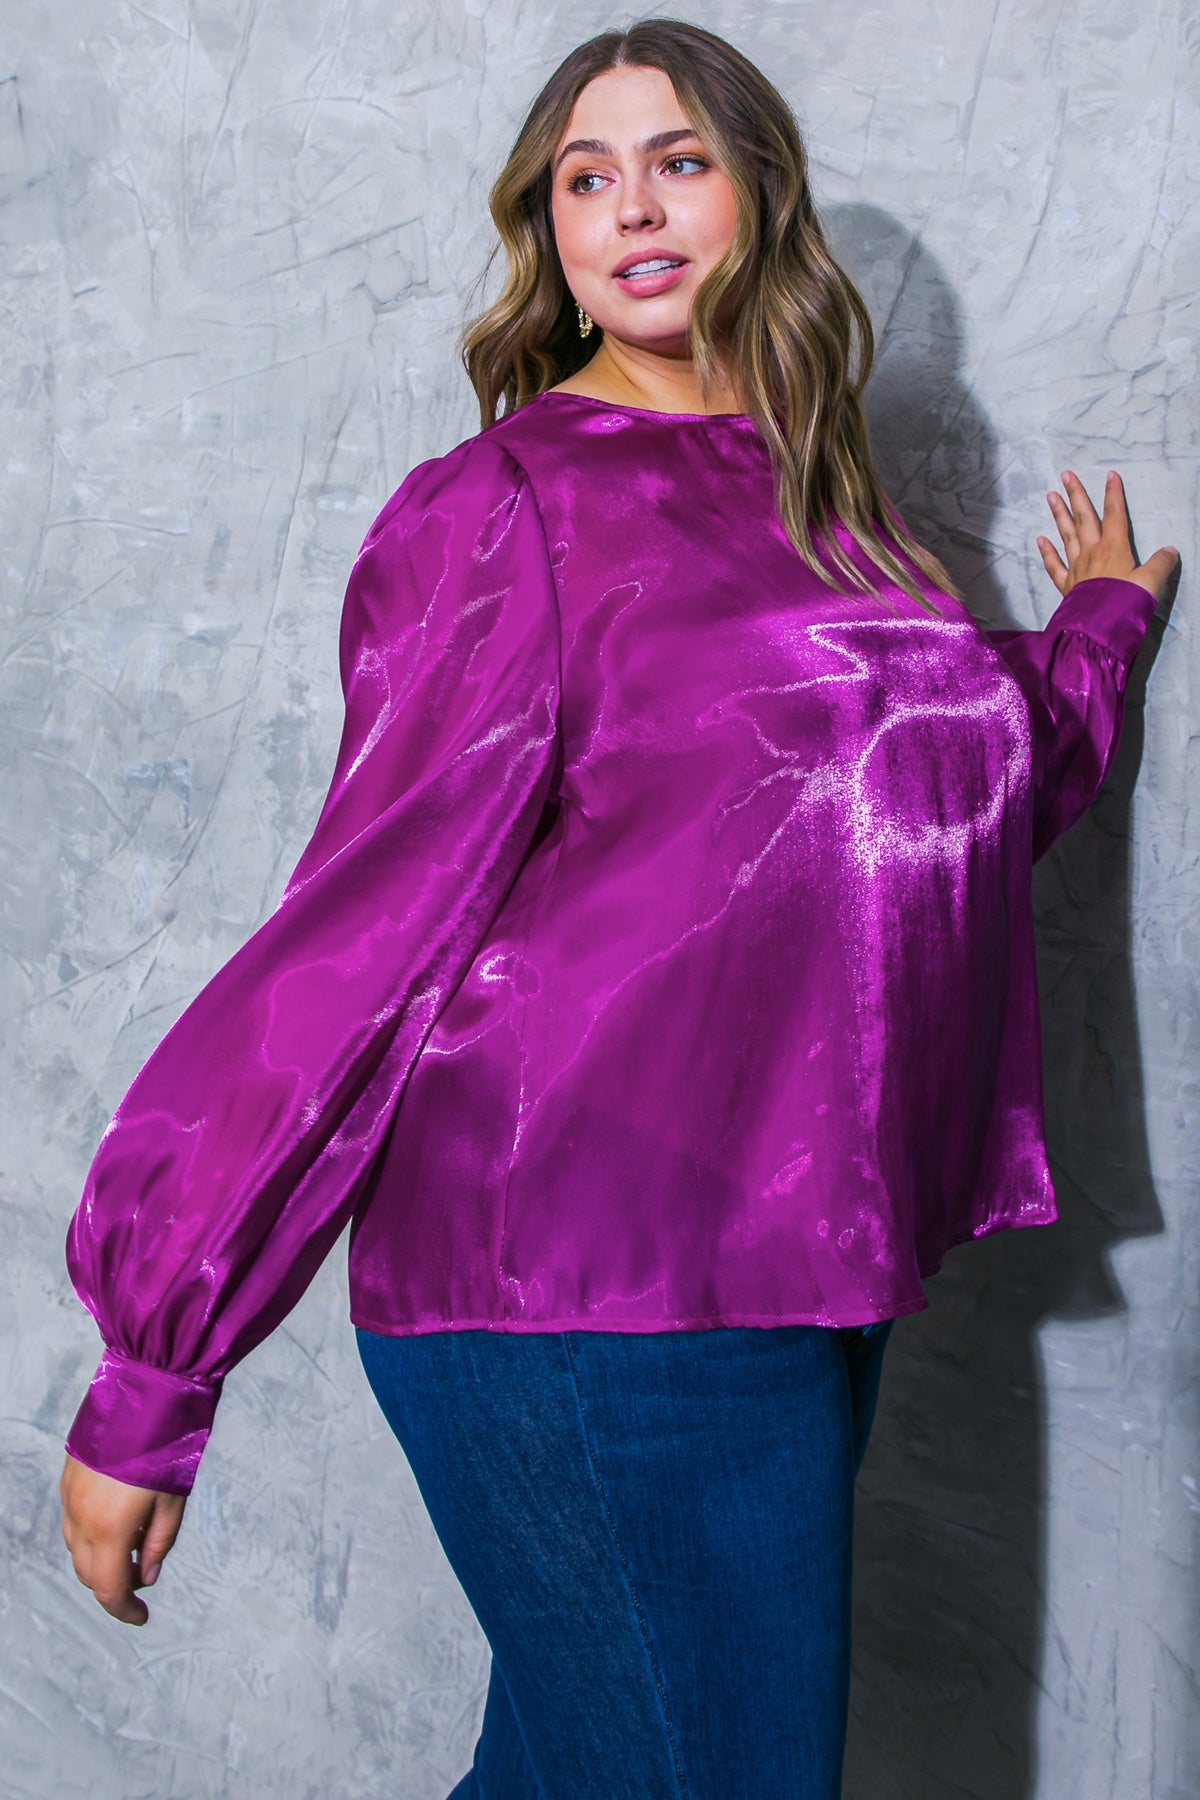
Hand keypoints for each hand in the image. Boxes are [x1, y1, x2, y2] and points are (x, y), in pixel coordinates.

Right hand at [60, 1453, 186, 1625]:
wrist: (145, 1389)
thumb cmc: (166, 1445)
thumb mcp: (173, 1501)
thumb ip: (159, 1544)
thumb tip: (147, 1577)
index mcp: (110, 1528)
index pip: (108, 1589)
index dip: (124, 1610)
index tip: (142, 1616)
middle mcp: (81, 1517)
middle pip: (89, 1572)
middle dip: (114, 1583)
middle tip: (144, 1574)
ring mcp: (70, 1496)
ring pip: (78, 1547)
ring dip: (102, 1557)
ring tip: (136, 1542)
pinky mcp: (69, 1477)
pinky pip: (73, 1520)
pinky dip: (92, 1533)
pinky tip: (119, 1518)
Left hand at [1036, 469, 1177, 602]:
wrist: (1100, 628)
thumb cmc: (1126, 603)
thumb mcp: (1151, 581)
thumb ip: (1161, 564)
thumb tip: (1171, 551)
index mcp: (1114, 547)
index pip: (1114, 514)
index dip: (1113, 494)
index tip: (1110, 475)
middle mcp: (1093, 552)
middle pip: (1084, 518)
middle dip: (1076, 495)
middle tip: (1065, 475)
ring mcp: (1077, 568)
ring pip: (1067, 535)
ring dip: (1059, 515)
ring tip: (1051, 496)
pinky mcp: (1067, 585)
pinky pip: (1054, 565)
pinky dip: (1047, 552)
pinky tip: (1040, 540)